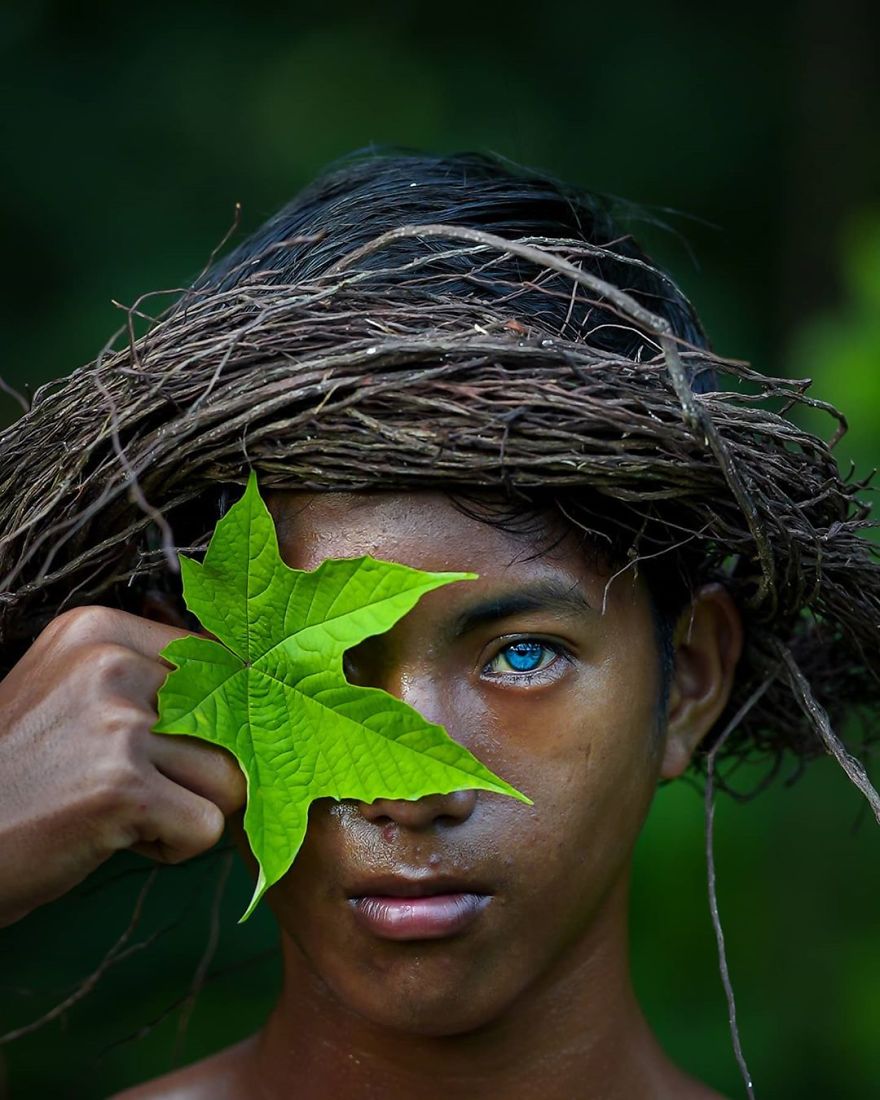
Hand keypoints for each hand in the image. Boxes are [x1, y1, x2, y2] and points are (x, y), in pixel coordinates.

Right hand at [0, 605, 245, 927]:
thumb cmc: (24, 776)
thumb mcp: (73, 692)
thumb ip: (149, 676)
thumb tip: (258, 682)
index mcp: (99, 630)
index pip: (218, 662)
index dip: (211, 715)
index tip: (159, 743)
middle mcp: (109, 663)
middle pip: (233, 717)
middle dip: (198, 767)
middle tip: (134, 785)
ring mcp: (117, 723)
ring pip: (230, 776)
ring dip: (185, 808)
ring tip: (120, 810)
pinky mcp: (123, 787)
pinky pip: (206, 827)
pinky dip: (171, 847)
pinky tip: (112, 836)